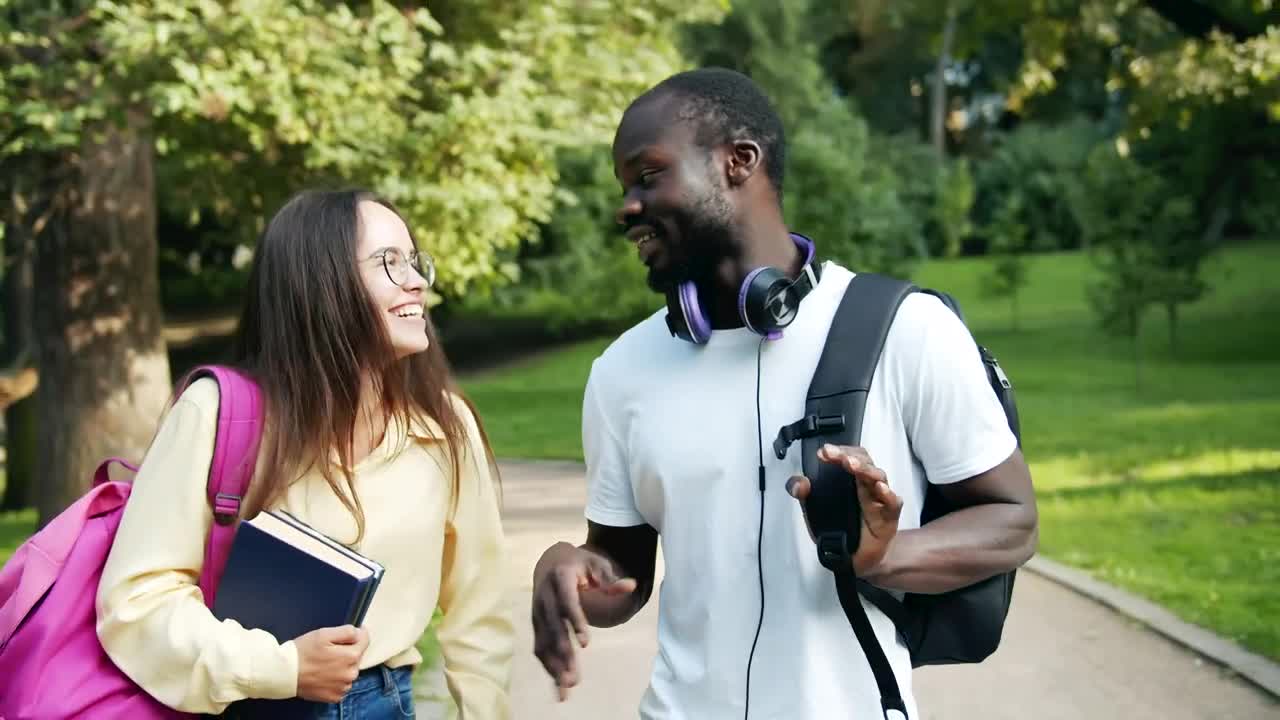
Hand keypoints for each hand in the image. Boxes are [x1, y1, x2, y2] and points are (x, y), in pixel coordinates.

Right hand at [294, 625, 368, 702]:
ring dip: (342, 666)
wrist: (285, 673)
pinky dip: (335, 680)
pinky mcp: (334, 696)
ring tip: (324, 664)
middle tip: (329, 650)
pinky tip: (323, 675)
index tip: (352, 633)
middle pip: (356, 657)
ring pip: (349, 672)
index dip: (359, 634)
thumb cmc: (302, 652)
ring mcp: (343, 687)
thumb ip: (347, 631)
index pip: (365, 641)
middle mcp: (350, 674)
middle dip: (347, 651)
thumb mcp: (324, 634)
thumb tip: (359, 633)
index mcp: (351, 656)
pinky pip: (341, 685)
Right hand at [531, 542, 636, 700]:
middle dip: (562, 653)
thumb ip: (611, 580)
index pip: (567, 603)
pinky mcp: (536, 623)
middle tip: (573, 677)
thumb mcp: (596, 565)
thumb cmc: (579, 564)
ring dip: (553, 665)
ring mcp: (537, 611)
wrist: (550, 560)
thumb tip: (631, 586)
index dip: (575, 622)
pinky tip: (557, 682)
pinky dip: (547, 664)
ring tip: (566, 686)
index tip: (585, 645)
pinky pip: (539, 646)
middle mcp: (544, 596)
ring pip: (543, 641)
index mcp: (560, 578)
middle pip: (553, 627)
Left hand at [786, 444, 903, 576]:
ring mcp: (879, 500)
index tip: (823, 452)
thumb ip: (804, 494)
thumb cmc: (840, 527)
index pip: (850, 457)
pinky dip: (888, 494)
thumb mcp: (815, 510)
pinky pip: (892, 503)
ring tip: (851, 464)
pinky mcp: (888, 518)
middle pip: (864, 462)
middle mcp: (866, 486)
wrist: (853, 557)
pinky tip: (879, 488)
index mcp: (851, 480)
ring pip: (878, 477)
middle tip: (835, 455)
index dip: (839, 451)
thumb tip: (798, 483)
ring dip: (865, 469)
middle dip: (849, 455)